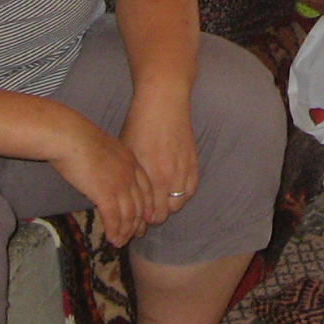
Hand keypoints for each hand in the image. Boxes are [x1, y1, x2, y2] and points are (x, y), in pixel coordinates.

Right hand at [48, 114, 154, 247]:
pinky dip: (114, 231)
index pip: (146, 189)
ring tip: (119, 242)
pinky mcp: (106, 194)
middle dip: (137, 224)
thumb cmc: (78, 139)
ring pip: (129, 215)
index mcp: (131, 161)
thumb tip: (104, 177)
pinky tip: (111, 238)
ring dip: (125, 232)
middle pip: (141, 205)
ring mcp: (120, 184)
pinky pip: (114, 218)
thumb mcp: (103, 149)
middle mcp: (130, 174)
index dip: (145, 207)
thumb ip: (110, 164)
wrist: (69, 136)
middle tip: (132, 236)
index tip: (144, 219)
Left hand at [121, 89, 198, 228]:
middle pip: (167, 212)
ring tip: (158, 199)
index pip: (152, 214)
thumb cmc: (140, 125)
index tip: (135, 219)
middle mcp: (172, 178)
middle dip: (155, 215)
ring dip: (169, 205)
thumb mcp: (129, 154)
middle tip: (145, 211)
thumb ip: (133, 179)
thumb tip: (130, 198)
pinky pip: (191, 189)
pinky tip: (172, 189)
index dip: (143, 220)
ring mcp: (185, 170)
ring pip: (180, 202)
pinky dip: (182, 193)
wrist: (164, 103)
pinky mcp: (194, 162)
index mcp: (153, 177)